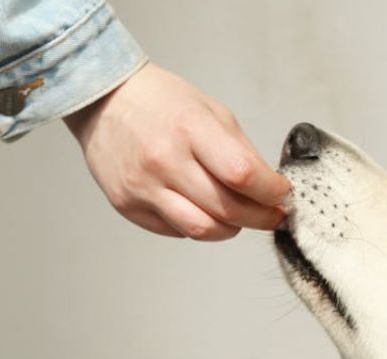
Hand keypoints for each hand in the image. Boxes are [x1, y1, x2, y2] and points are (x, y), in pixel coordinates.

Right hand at [64, 63, 289, 239]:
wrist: (104, 101)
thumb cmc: (161, 103)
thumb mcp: (211, 111)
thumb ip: (241, 151)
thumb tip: (269, 188)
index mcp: (190, 128)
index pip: (242, 174)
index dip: (271, 192)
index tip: (282, 195)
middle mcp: (164, 160)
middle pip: (227, 209)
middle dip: (261, 218)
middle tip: (273, 215)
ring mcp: (143, 187)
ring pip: (203, 230)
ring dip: (231, 229)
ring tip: (239, 218)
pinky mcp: (128, 206)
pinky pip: (177, 230)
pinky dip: (198, 226)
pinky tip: (202, 209)